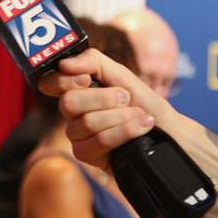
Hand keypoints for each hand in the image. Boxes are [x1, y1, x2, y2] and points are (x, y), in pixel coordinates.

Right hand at [40, 48, 217, 190]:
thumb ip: (93, 62)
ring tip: (139, 116)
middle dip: (104, 98)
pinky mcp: (87, 155)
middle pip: (68, 103)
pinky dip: (123, 132)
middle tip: (125, 98)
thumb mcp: (122, 75)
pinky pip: (98, 141)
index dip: (64, 80)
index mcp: (76, 90)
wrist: (169, 131)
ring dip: (120, 116)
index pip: (49, 83)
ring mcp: (78, 136)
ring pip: (86, 123)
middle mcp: (72, 114)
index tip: (88, 79)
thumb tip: (64, 63)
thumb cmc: (145, 103)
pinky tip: (139, 129)